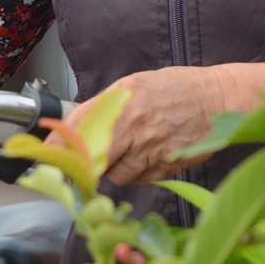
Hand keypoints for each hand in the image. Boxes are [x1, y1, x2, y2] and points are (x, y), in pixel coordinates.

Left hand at [64, 66, 233, 185]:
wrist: (220, 100)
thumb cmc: (178, 89)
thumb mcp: (136, 84)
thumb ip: (107, 105)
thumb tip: (78, 125)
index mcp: (122, 100)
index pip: (79, 126)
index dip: (58, 144)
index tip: (44, 153)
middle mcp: (133, 124)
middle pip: (92, 158)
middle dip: (83, 165)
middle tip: (81, 165)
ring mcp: (150, 148)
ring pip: (117, 174)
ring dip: (116, 169)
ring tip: (132, 150)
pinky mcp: (166, 167)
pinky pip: (141, 179)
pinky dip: (140, 172)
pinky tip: (151, 155)